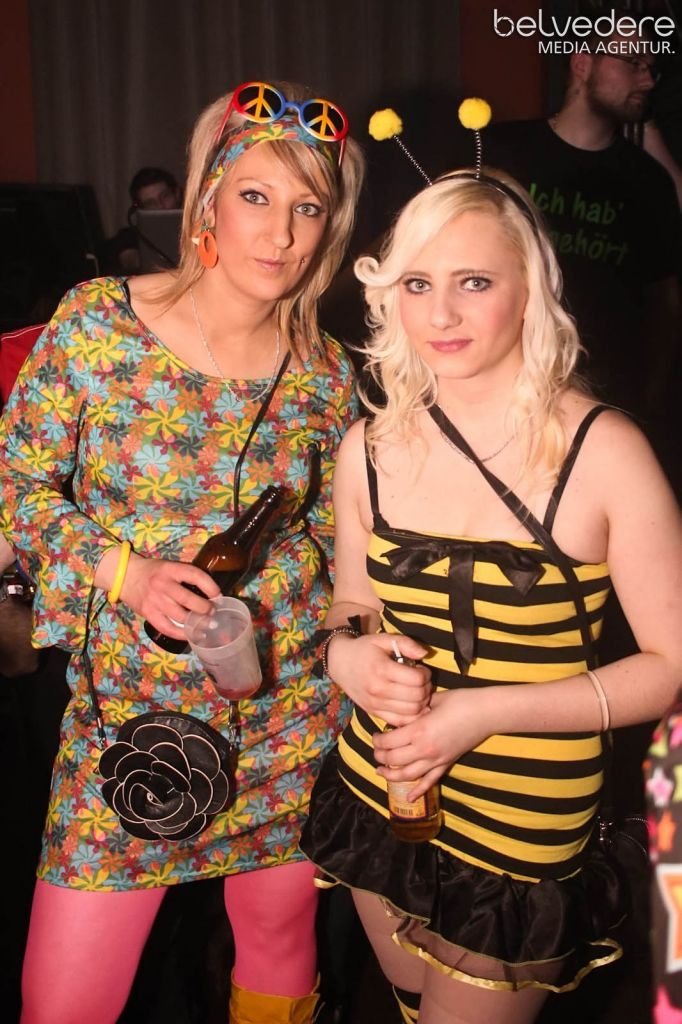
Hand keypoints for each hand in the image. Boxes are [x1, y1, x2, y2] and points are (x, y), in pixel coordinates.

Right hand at [120, 554, 219, 638]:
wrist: (125, 576)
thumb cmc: (153, 571)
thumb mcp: (169, 566)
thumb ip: (186, 576)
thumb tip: (211, 593)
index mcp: (171, 569)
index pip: (195, 576)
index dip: (210, 587)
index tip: (219, 596)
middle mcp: (163, 585)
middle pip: (189, 600)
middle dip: (205, 608)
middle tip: (213, 612)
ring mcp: (155, 601)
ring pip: (180, 616)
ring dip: (196, 623)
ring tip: (206, 625)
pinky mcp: (148, 614)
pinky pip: (168, 628)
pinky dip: (181, 633)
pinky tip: (191, 634)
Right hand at [327, 632, 431, 724]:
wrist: (339, 663)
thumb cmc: (364, 649)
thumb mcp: (383, 639)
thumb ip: (405, 643)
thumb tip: (424, 654)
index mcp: (382, 669)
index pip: (417, 679)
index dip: (425, 674)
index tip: (421, 669)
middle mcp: (378, 690)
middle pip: (417, 697)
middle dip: (426, 688)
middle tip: (422, 681)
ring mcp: (375, 704)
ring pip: (412, 712)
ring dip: (421, 702)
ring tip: (417, 691)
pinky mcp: (374, 713)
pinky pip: (400, 721)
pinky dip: (411, 715)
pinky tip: (410, 704)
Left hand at [372, 688, 490, 799]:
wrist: (486, 712)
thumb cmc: (460, 701)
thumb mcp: (432, 700)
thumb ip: (415, 709)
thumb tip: (401, 712)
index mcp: (419, 731)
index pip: (389, 742)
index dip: (378, 740)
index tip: (376, 736)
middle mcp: (425, 749)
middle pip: (394, 760)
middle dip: (380, 756)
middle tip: (376, 751)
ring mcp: (437, 760)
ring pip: (407, 775)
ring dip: (391, 775)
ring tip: (381, 771)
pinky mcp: (447, 764)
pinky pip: (430, 781)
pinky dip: (418, 791)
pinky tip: (408, 798)